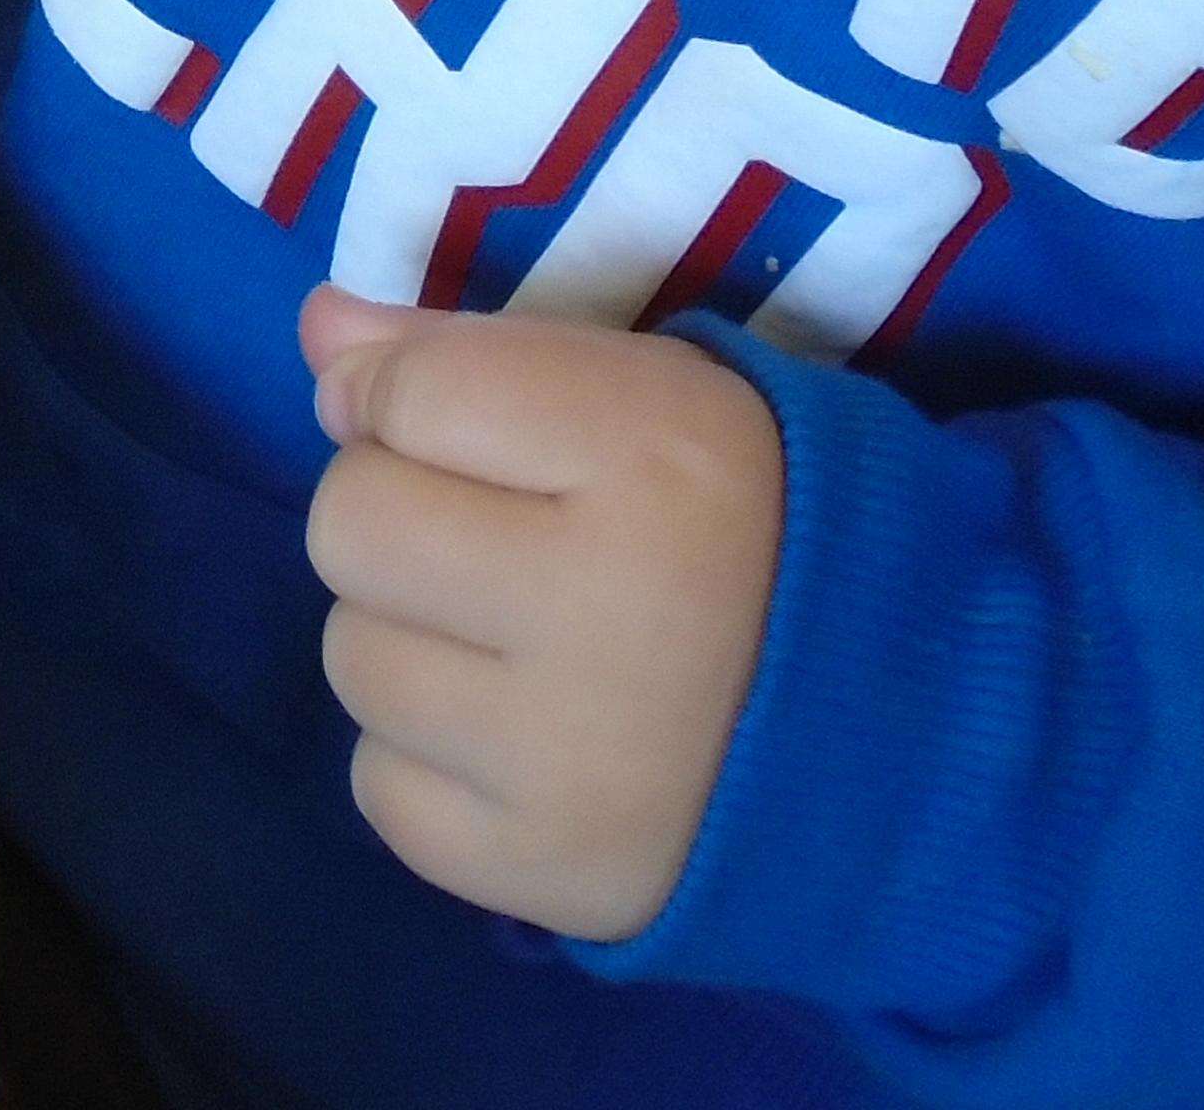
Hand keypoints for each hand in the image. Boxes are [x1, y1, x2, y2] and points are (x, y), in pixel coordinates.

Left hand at [298, 285, 785, 940]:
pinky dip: (425, 757)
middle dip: (394, 513)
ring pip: (351, 658)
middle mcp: (609, 610)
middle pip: (348, 524)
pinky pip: (379, 787)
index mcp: (657, 456)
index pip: (410, 390)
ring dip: (407, 636)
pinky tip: (520, 736)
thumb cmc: (741, 528)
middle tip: (489, 538)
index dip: (409, 396)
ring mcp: (571, 759)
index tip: (468, 427)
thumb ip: (468, 353)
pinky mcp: (544, 872)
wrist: (884, 734)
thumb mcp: (642, 395)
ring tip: (514, 642)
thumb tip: (319, 332)